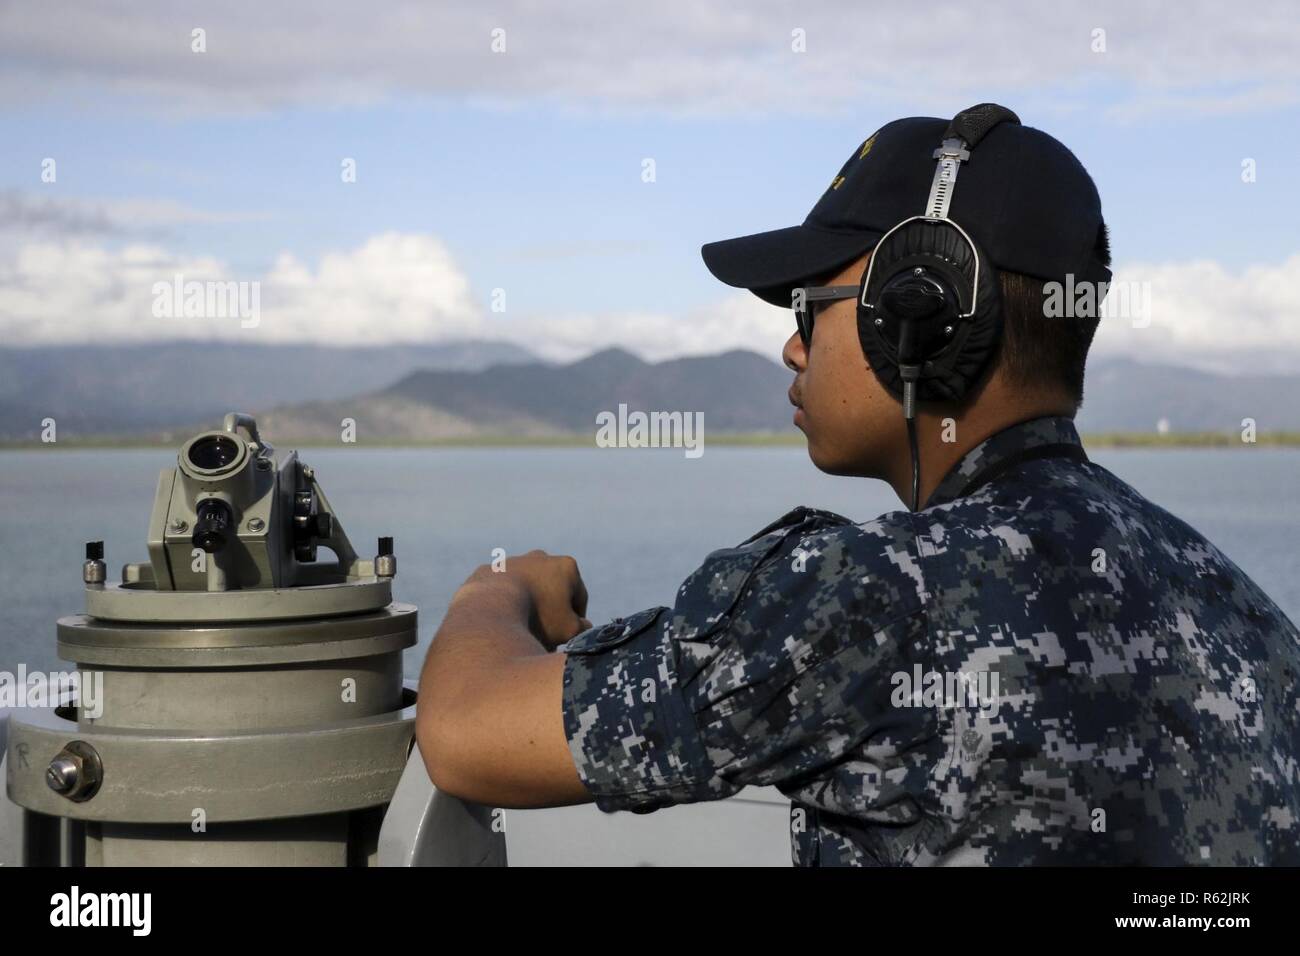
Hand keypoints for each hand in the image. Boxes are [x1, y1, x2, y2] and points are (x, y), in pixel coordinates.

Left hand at [466, 550, 590, 649]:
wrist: (490, 611)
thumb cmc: (536, 619)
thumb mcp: (569, 630)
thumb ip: (581, 627)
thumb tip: (583, 625)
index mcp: (566, 567)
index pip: (579, 597)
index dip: (576, 620)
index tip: (567, 638)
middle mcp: (540, 558)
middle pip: (550, 589)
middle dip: (549, 610)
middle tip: (544, 637)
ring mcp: (511, 562)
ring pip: (524, 587)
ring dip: (525, 605)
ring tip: (520, 631)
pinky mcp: (487, 571)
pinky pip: (498, 591)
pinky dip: (501, 604)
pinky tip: (499, 623)